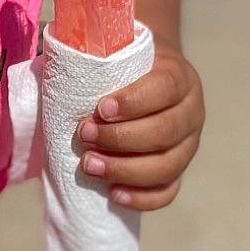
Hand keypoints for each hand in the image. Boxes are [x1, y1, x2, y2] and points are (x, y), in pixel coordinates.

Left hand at [78, 46, 203, 211]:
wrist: (150, 76)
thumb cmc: (126, 65)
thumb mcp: (120, 52)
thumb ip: (98, 58)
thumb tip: (57, 65)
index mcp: (180, 78)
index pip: (164, 89)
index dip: (133, 102)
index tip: (100, 109)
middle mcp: (192, 112)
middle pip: (164, 132)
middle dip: (120, 138)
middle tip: (83, 136)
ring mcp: (189, 145)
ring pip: (167, 166)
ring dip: (125, 169)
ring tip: (89, 165)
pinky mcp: (180, 170)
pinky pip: (168, 191)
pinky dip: (142, 197)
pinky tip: (114, 194)